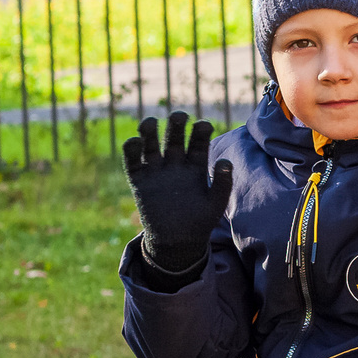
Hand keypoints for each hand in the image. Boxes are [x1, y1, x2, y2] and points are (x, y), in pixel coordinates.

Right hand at [123, 112, 232, 275]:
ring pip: (151, 144)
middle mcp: (176, 163)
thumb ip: (223, 184)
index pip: (199, 141)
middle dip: (176, 124)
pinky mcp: (139, 179)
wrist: (177, 241)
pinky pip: (133, 161)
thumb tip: (226, 161)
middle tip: (179, 116)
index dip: (201, 131)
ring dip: (149, 130)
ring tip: (150, 122)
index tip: (204, 125)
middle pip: (175, 137)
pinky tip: (135, 141)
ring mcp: (156, 169)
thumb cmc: (200, 221)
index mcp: (197, 165)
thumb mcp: (216, 204)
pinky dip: (131, 149)